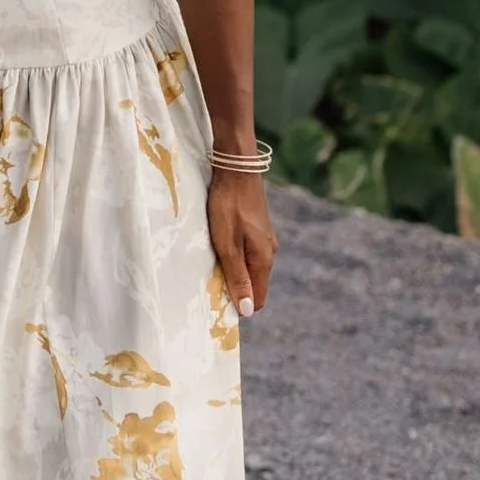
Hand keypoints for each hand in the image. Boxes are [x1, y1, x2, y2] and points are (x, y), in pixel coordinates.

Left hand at [206, 169, 275, 321]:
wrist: (237, 168)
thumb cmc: (228, 206)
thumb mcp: (228, 245)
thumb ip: (237, 277)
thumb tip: (246, 311)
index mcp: (264, 260)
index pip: (257, 299)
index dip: (239, 305)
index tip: (217, 301)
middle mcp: (269, 252)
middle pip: (254, 284)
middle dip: (235, 289)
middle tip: (209, 281)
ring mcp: (265, 239)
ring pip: (250, 268)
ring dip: (233, 271)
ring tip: (212, 260)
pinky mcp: (258, 228)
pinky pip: (248, 253)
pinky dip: (235, 257)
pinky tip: (219, 245)